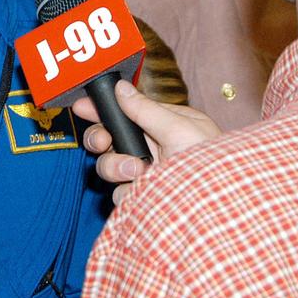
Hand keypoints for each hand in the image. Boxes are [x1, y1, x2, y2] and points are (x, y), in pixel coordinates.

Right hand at [73, 79, 219, 202]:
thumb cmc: (210, 165)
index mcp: (164, 125)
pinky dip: (128, 194)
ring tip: (140, 173)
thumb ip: (146, 110)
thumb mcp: (181, 129)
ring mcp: (146, 176)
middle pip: (109, 139)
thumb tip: (121, 87)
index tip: (81, 107)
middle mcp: (152, 149)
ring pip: (109, 167)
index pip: (126, 112)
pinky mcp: (142, 201)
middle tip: (103, 142)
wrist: (217, 211)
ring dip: (117, 168)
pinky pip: (118, 194)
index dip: (101, 109)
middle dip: (101, 139)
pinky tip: (145, 194)